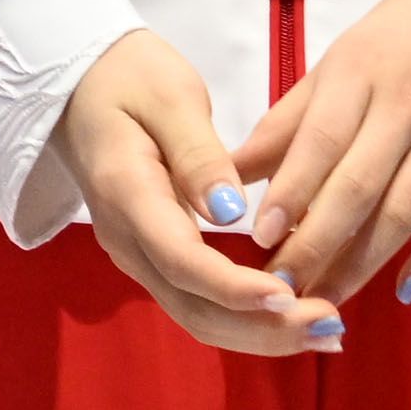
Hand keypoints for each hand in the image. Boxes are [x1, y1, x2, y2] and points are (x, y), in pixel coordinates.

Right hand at [49, 29, 318, 359]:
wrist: (81, 83)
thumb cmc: (128, 76)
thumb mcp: (170, 95)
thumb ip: (199, 153)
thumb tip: (230, 210)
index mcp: (127, 193)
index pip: (181, 259)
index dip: (235, 288)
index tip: (289, 295)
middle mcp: (126, 238)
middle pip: (192, 307)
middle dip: (262, 327)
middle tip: (329, 325)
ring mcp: (137, 253)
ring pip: (196, 316)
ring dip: (260, 333)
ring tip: (325, 330)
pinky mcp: (153, 257)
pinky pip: (197, 302)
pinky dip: (246, 319)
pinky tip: (292, 316)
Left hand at [240, 0, 410, 310]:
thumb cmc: (393, 47)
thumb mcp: (333, 70)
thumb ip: (284, 126)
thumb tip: (225, 176)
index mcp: (358, 76)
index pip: (320, 142)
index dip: (291, 193)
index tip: (259, 240)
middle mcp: (407, 107)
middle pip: (358, 186)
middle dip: (317, 243)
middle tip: (282, 288)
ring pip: (405, 210)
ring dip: (363, 262)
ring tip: (326, 299)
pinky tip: (406, 290)